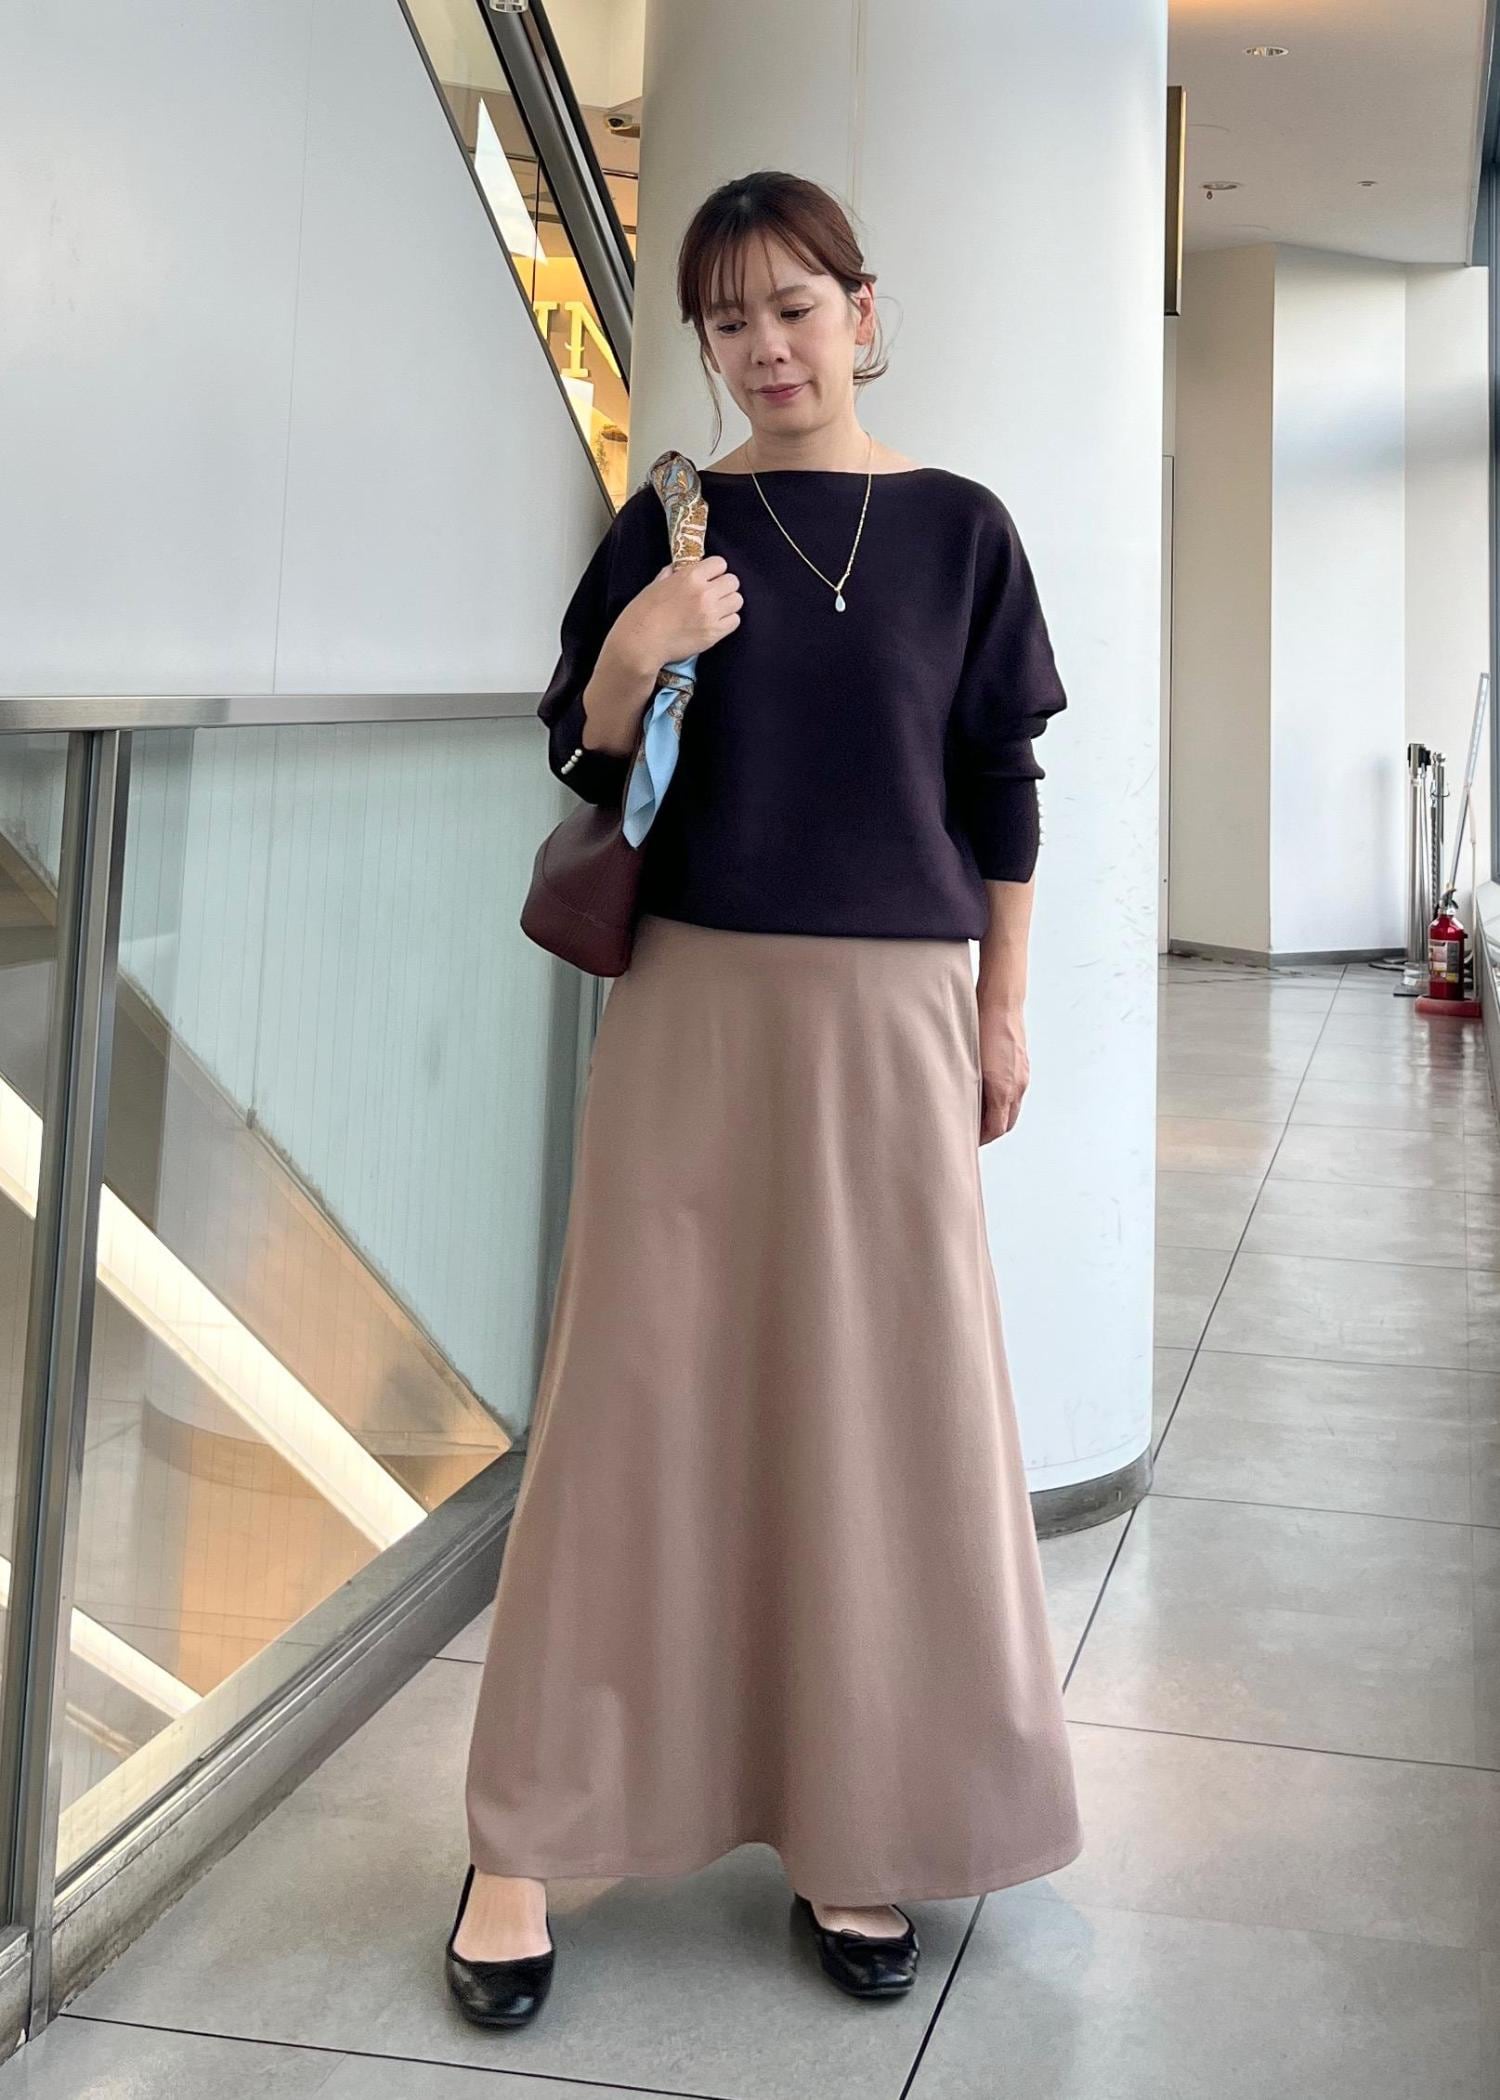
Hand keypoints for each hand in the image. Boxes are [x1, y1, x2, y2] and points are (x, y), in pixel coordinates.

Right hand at [611, 554, 742, 671]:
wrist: (640, 643)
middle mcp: (704, 592)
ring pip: (737, 600)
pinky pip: (735, 621)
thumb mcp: (655, 585)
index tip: (708, 578)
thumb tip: (679, 569)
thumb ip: (671, 575)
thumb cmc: (642, 614)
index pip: (720, 563)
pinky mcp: (714, 633)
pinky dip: (728, 621)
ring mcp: (711, 613)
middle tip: (713, 595)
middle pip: (733, 581)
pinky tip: (715, 623)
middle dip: (724, 587)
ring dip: (728, 604)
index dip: (714, 571)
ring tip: (715, 610)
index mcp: (690, 576)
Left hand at [978, 1003, 1028, 1143]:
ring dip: (997, 1115)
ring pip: (1012, 1107)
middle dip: (990, 1132)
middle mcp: (1017, 1086)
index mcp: (1004, 1090)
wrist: (1001, 1003)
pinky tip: (987, 1092)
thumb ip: (969, 1090)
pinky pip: (1015, 1091)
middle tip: (972, 1133)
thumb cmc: (982, 1028)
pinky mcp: (1022, 1065)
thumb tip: (961, 1107)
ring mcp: (1023, 1075)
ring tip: (977, 1114)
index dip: (981, 1139)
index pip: (996, 1129)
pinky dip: (1003, 1099)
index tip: (968, 1140)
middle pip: (1007, 1122)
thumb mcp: (969, 1064)